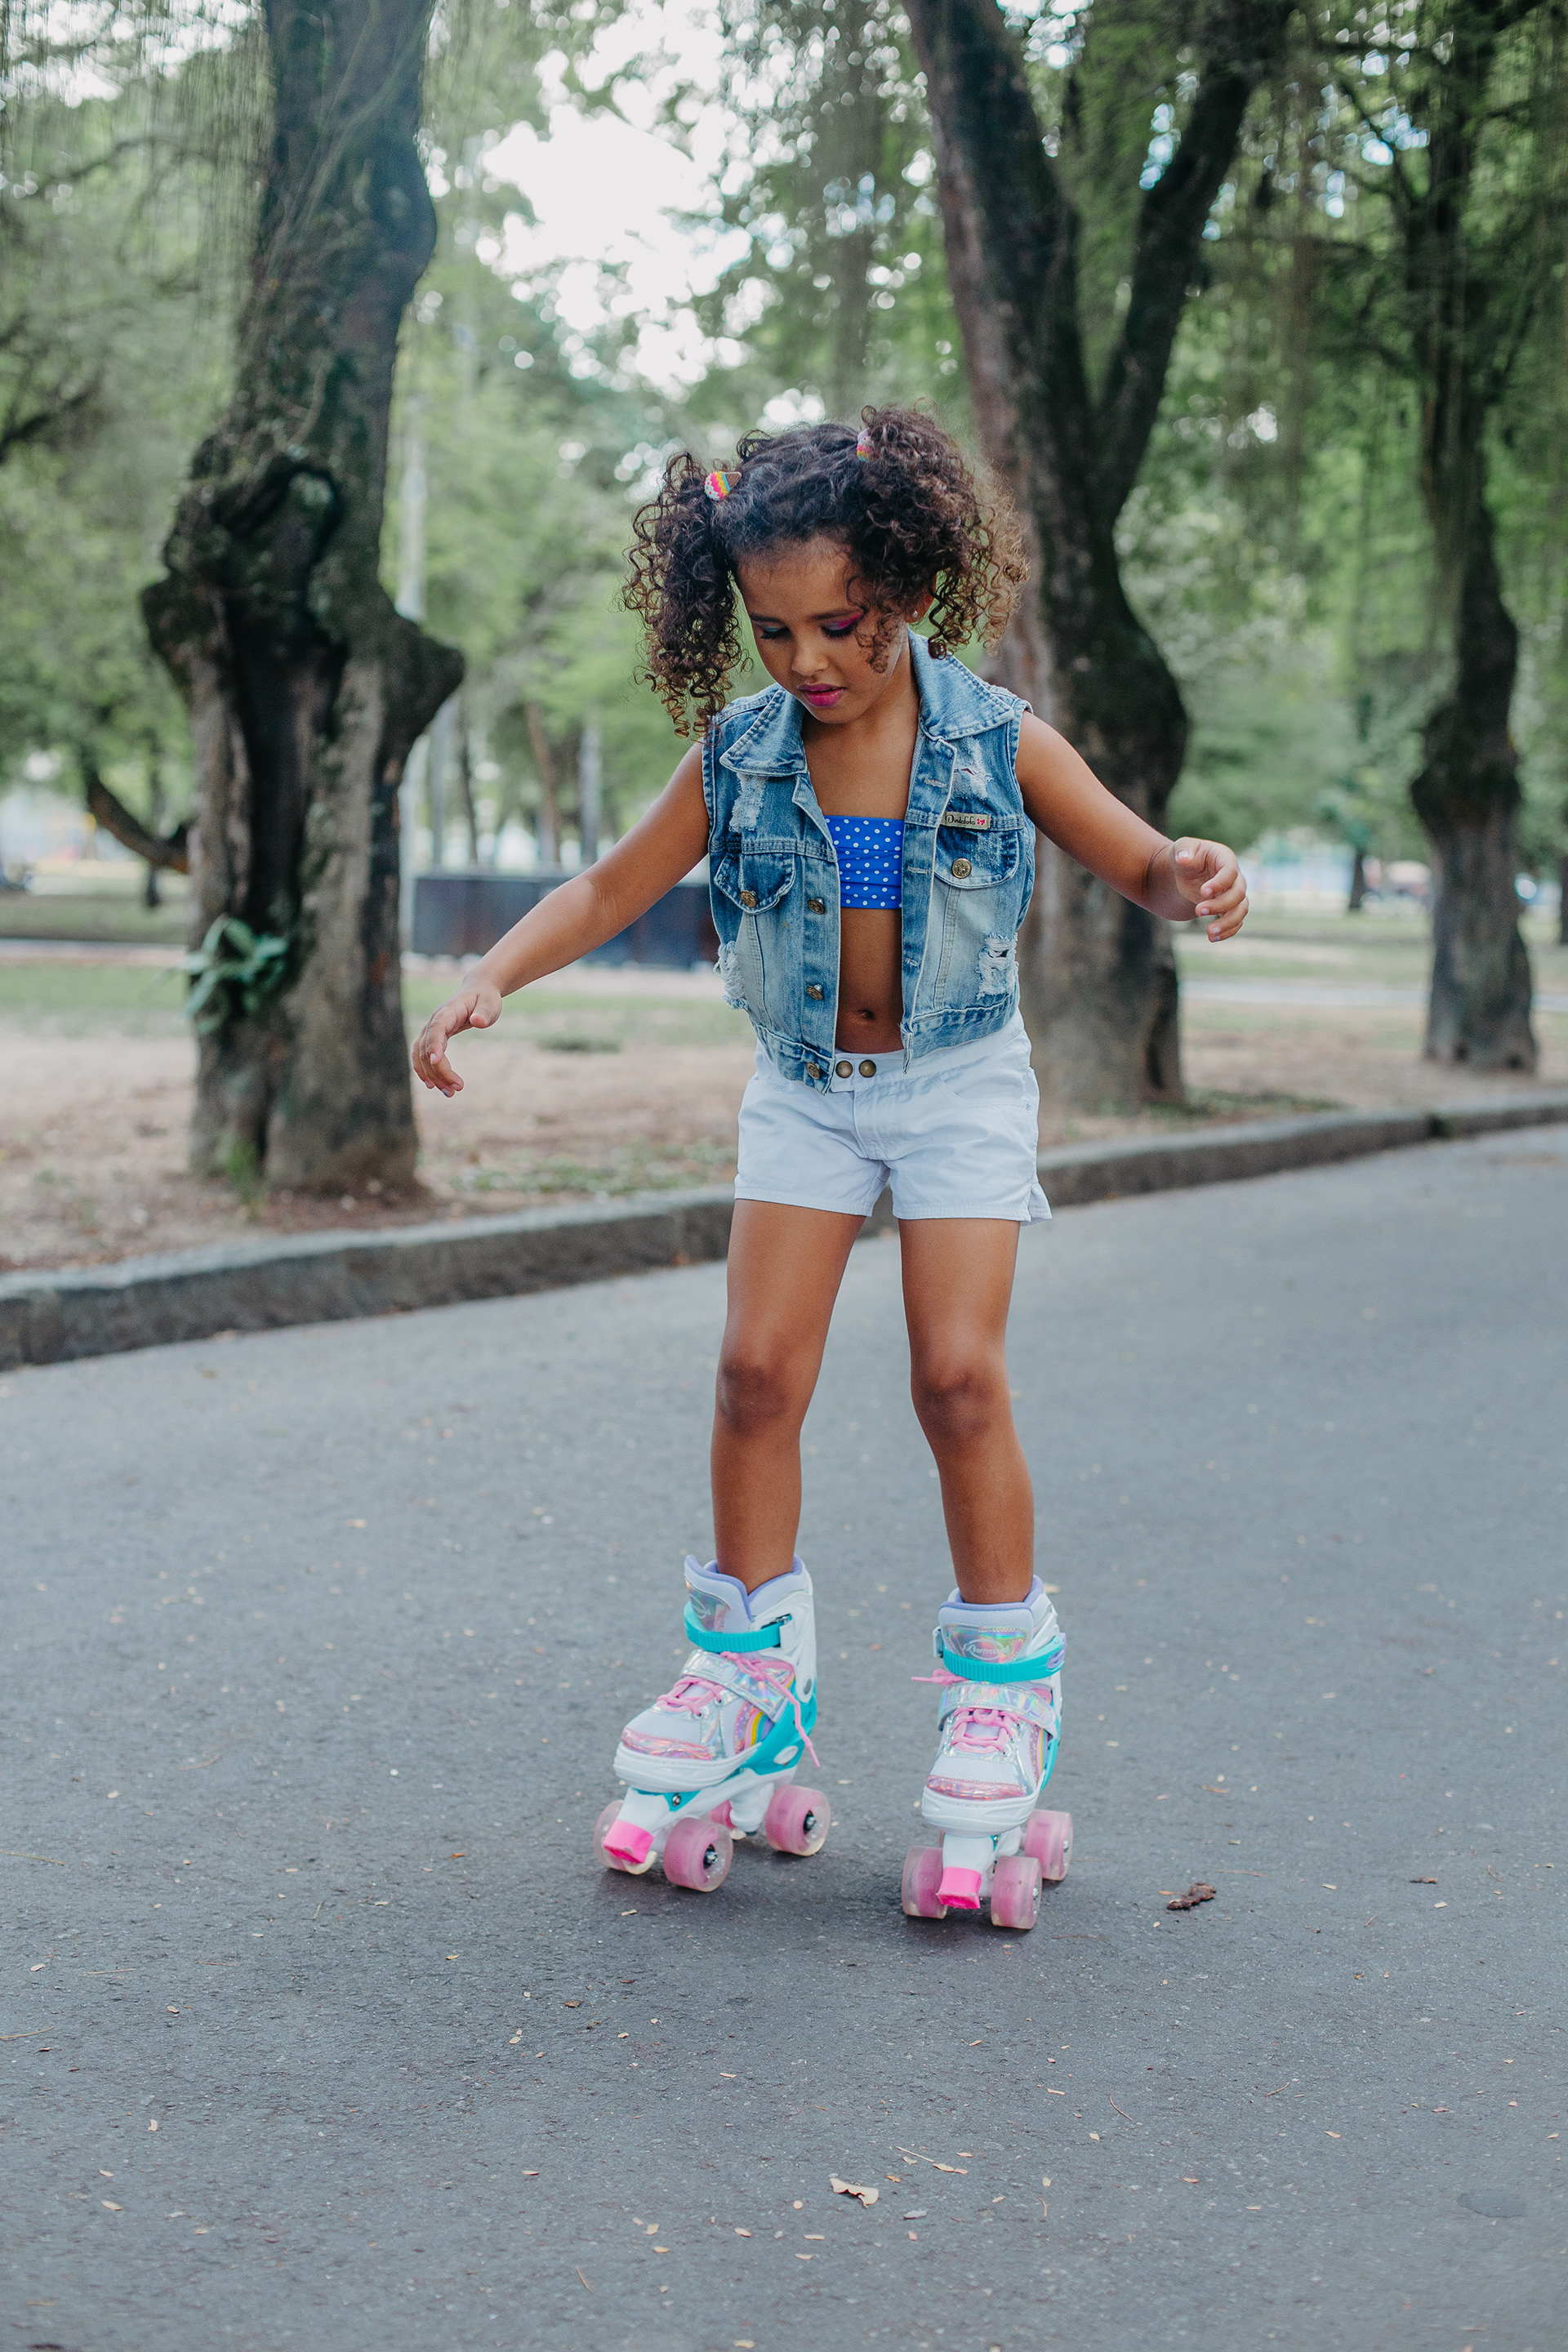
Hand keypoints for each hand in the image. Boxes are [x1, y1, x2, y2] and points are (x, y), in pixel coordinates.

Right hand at [411, 980, 502, 1095]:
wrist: (478, 991)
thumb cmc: (485, 998)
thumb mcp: (490, 1003)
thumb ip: (484, 1012)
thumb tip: (478, 1021)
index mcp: (448, 1012)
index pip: (436, 1028)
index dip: (434, 1044)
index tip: (436, 1061)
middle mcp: (434, 1021)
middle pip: (427, 1048)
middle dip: (439, 1070)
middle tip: (458, 1088)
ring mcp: (432, 1030)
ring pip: (422, 1056)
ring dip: (432, 1075)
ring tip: (449, 1093)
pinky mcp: (434, 1038)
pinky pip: (423, 1057)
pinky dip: (426, 1071)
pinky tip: (435, 1085)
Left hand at [1171, 838, 1247, 941]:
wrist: (1186, 873)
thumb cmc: (1185, 857)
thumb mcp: (1181, 848)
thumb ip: (1183, 850)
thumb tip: (1183, 858)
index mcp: (1225, 858)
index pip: (1230, 871)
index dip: (1220, 883)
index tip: (1202, 892)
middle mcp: (1235, 877)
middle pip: (1238, 893)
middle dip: (1220, 905)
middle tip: (1198, 911)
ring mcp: (1234, 893)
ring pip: (1241, 910)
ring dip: (1227, 923)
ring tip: (1209, 933)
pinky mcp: (1230, 908)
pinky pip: (1236, 921)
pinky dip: (1228, 931)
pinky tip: (1211, 938)